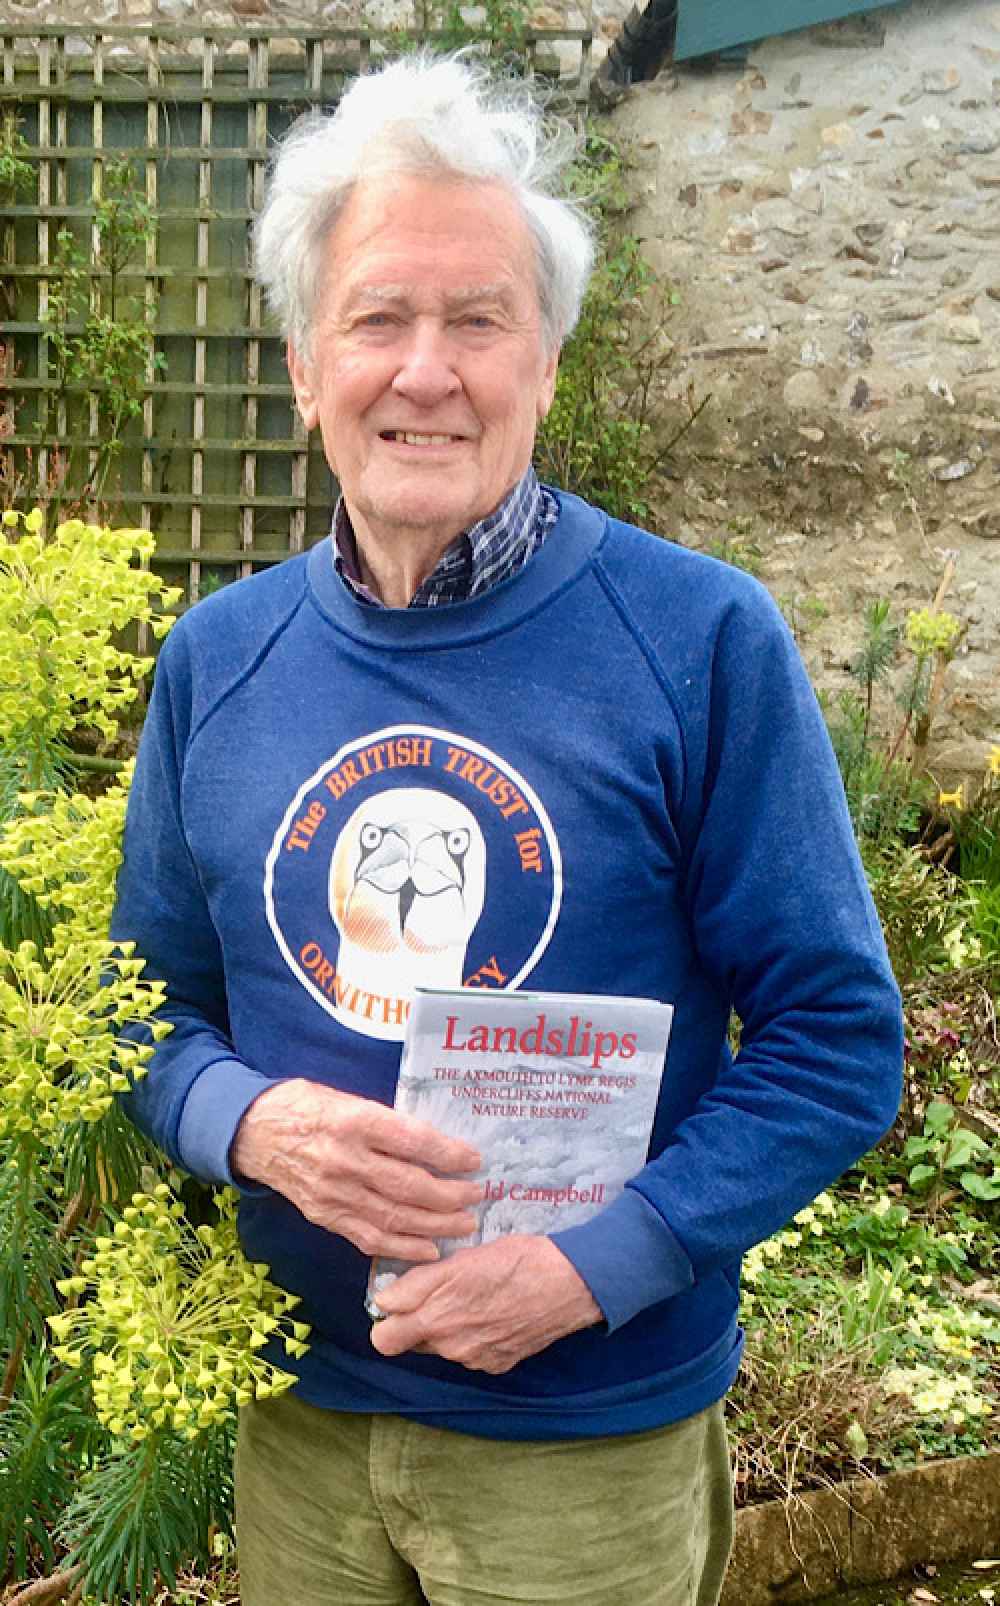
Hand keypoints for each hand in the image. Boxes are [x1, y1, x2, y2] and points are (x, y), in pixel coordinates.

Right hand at [229, 1080, 482, 1259]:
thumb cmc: (308, 1106)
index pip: (412, 1141)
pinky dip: (402, 1246)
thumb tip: (436, 1143)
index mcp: (354, 1121)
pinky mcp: (325, 1215)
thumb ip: (387, 1122)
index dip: (448, 1153)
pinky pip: (368, 1236)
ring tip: (465, 1224)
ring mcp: (333, 1192)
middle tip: (478, 1195)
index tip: (474, 1160)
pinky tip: (429, 1249)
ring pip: (393, 1216)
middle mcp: (344, 1159)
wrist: (255, 1132)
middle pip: (407, 1185)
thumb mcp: (349, 1098)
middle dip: (450, 1195)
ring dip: (435, 1225)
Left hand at [369, 1235, 601, 1373]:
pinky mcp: (498, 1366)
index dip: (388, 1317)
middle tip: (439, 1294)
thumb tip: (384, 1301)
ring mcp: (476, 1360)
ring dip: (448, 1327)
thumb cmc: (515, 1261)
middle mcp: (452, 1347)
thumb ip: (417, 1284)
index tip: (401, 1298)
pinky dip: (474, 1337)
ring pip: (443, 1346)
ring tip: (473, 1297)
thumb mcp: (462, 1260)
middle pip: (412, 1342)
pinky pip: (470, 1354)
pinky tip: (493, 1312)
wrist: (570, 1283)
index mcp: (436, 1319)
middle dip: (417, 1321)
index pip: (384, 1339)